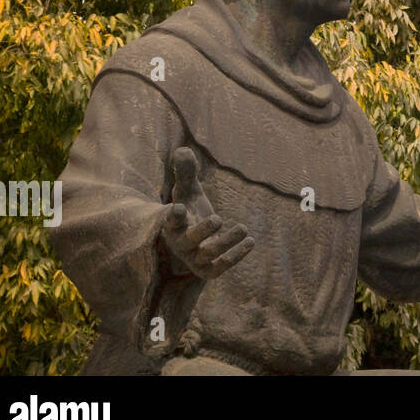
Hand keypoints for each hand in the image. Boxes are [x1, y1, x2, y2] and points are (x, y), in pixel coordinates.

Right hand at [161, 147, 254, 278]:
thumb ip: (185, 172)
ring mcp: (194, 258)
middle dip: (203, 231)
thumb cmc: (189, 208)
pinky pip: (219, 268)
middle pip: (188, 242)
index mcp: (172, 224)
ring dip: (226, 242)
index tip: (178, 207)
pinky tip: (250, 241)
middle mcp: (181, 243)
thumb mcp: (187, 190)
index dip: (173, 216)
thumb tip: (183, 151)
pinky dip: (235, 257)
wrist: (190, 237)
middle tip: (217, 218)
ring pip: (207, 256)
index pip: (169, 221)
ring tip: (243, 228)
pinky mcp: (208, 268)